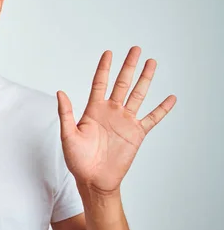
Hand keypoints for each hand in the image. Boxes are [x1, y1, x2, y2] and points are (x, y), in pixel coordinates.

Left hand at [56, 46, 175, 194]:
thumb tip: (59, 92)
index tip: (109, 53)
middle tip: (136, 49)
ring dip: (145, 79)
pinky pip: (152, 118)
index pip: (99, 83)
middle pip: (122, 83)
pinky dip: (162, 109)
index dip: (104, 68)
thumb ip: (66, 113)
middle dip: (128, 66)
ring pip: (137, 95)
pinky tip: (170, 98)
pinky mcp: (136, 134)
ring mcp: (125, 121)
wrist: (93, 180)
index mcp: (93, 110)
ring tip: (152, 63)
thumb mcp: (68, 135)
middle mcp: (111, 112)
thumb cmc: (77, 159)